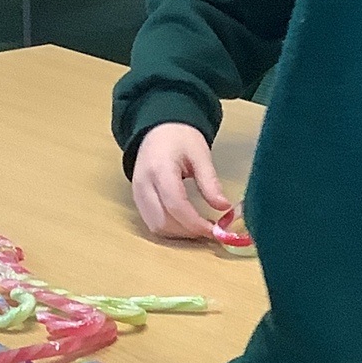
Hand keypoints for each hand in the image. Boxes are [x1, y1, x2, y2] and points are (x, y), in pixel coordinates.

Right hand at [131, 122, 229, 240]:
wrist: (158, 129)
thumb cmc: (180, 138)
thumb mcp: (200, 155)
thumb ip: (210, 182)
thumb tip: (224, 208)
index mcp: (160, 170)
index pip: (175, 205)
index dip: (195, 223)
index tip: (215, 230)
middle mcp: (143, 185)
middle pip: (163, 221)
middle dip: (189, 231)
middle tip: (211, 229)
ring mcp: (137, 194)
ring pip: (156, 227)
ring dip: (180, 233)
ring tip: (200, 226)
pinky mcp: (137, 200)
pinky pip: (152, 223)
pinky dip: (171, 228)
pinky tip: (187, 223)